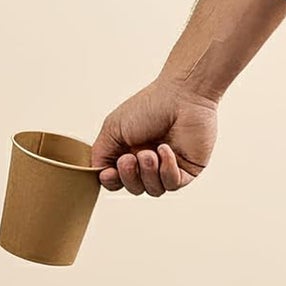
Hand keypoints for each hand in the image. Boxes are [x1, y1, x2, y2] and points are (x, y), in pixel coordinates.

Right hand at [90, 80, 216, 195]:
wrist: (181, 95)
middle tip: (131, 158)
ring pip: (153, 190)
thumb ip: (100, 154)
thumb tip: (98, 175)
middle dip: (129, 177)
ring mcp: (169, 167)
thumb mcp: (113, 128)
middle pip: (134, 188)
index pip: (118, 181)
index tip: (109, 172)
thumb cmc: (150, 106)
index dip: (112, 181)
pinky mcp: (187, 170)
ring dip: (148, 172)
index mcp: (130, 152)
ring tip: (150, 152)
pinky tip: (165, 149)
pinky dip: (166, 170)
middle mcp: (150, 162)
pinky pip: (173, 184)